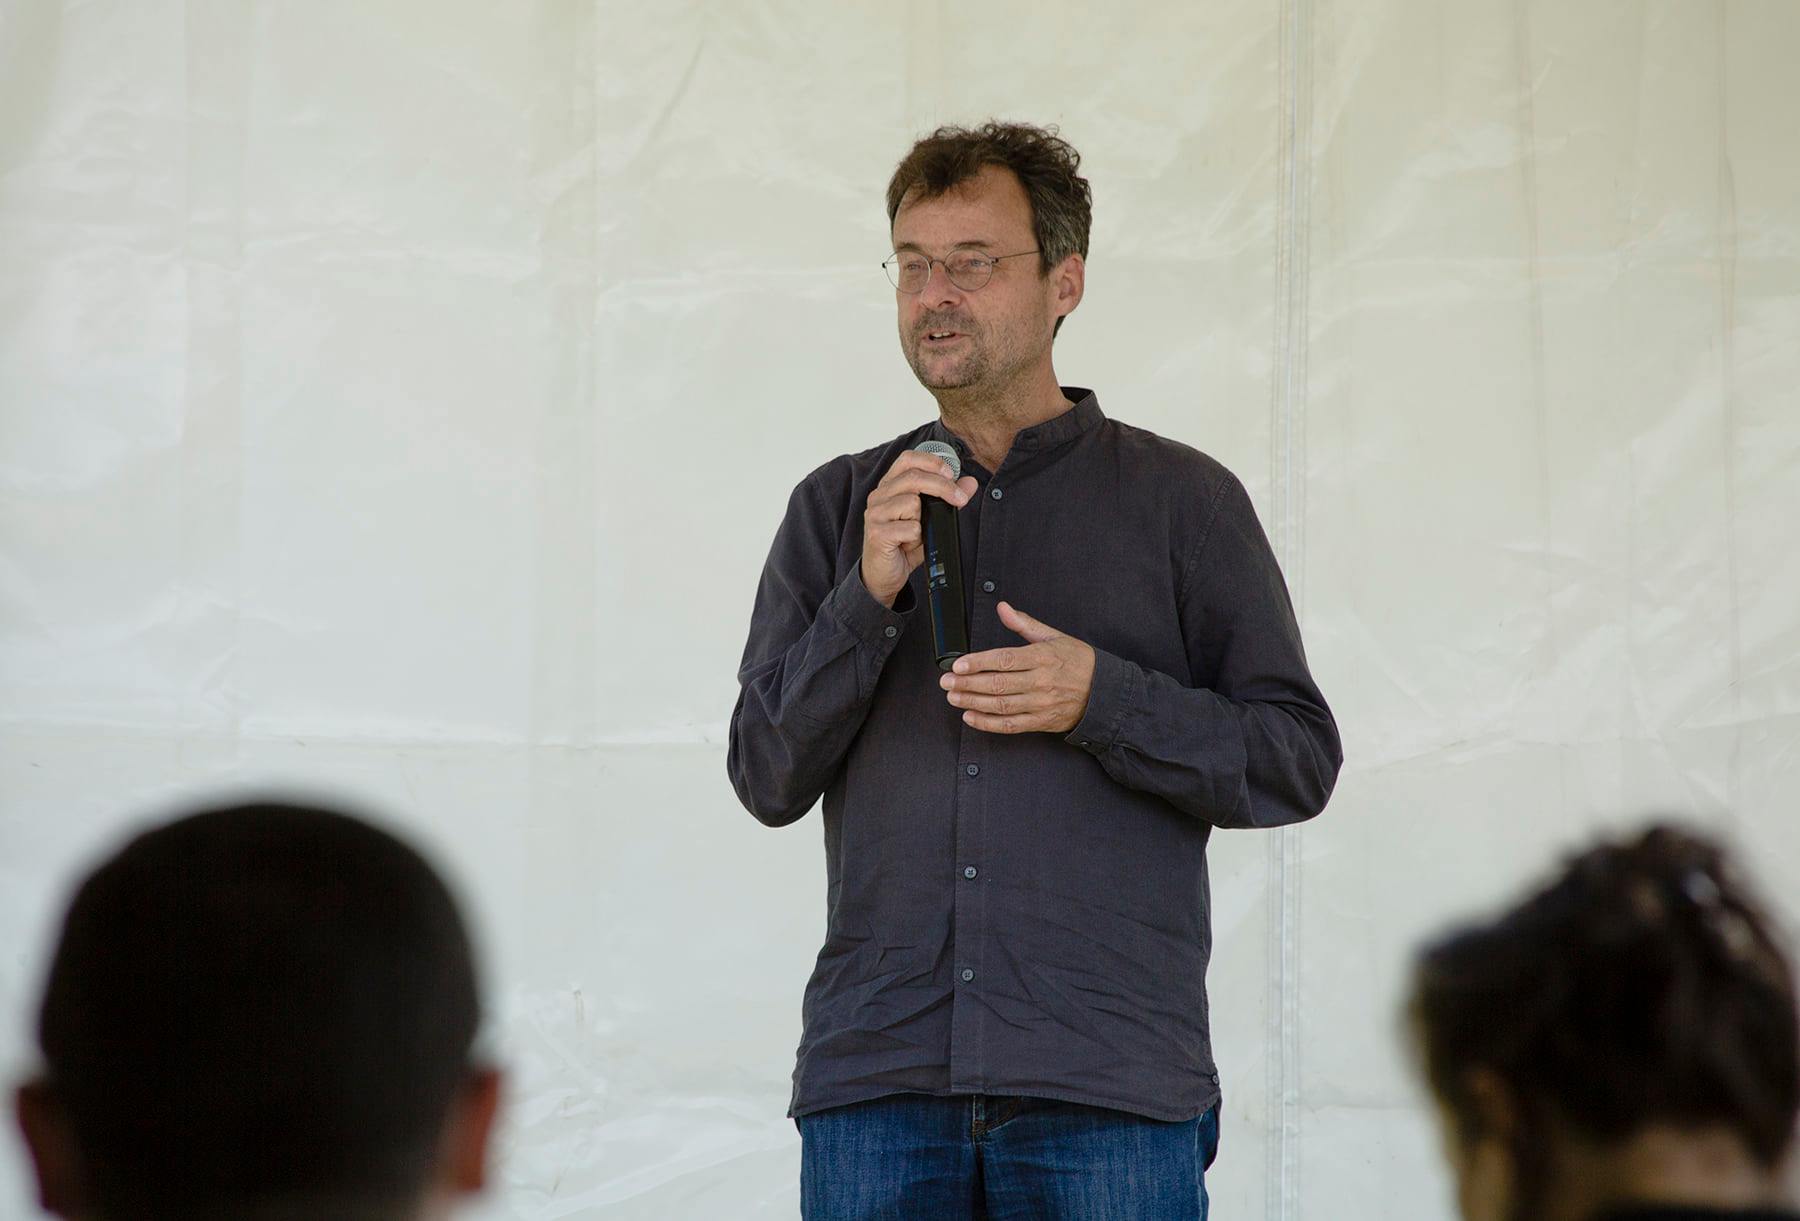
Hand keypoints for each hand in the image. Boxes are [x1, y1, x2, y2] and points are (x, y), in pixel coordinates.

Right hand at [860, 450, 978, 606]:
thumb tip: (970, 483)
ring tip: (915, 533)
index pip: (908, 459)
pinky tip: (907, 544)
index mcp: (889, 486)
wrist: (884, 574)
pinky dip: (916, 538)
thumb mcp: (930, 518)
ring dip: (923, 520)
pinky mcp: (876, 533)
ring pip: (912, 502)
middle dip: (943, 487)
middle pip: (914, 477)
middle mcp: (878, 495)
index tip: (952, 474)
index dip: (931, 462)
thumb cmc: (903, 543)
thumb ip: (947, 497)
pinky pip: (909, 528)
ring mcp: (875, 513)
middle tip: (960, 499)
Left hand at [939, 602, 1095, 734]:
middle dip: (967, 684)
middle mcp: (1040, 682)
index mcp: (1042, 657)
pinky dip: (988, 724)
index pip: (1004, 660)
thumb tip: (1003, 608)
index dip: (978, 663)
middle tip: (946, 682)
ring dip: (972, 703)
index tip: (957, 665)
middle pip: (997, 684)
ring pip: (1000, 706)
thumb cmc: (1079, 663)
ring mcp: (1040, 704)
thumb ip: (1024, 624)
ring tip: (953, 697)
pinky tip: (970, 717)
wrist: (1104, 693)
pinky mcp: (1041, 722)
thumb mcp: (1054, 636)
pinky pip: (1010, 726)